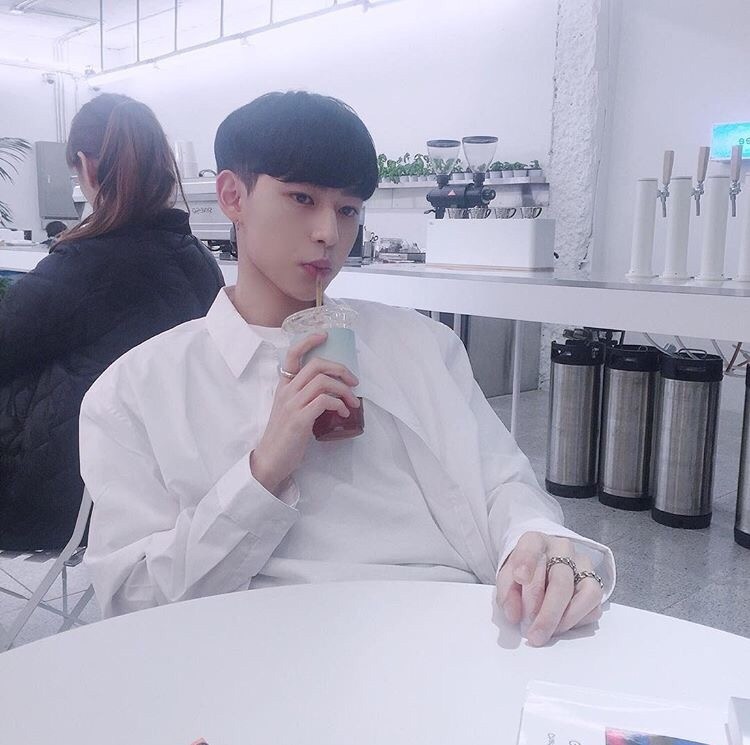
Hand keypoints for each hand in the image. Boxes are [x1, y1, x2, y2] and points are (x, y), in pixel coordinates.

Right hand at [250, 332, 359, 495]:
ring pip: (323, 381)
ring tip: (353, 401)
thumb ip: (304, 396)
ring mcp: (292, 404)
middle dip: (340, 369)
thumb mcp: (290, 409)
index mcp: (284, 387)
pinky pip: (324, 401)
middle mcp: (286, 391)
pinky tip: (343, 412)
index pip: (292, 354)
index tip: (324, 336)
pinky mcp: (299, 419)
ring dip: (344, 389)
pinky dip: (339, 404)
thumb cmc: (285, 436)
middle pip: (316, 365)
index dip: (308, 341)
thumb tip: (332, 390)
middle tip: (354, 381)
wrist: (271, 460)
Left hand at [496, 532, 602, 646]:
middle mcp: (562, 549)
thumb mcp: (507, 577)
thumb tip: (514, 615)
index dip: (526, 562)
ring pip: (586, 593)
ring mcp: (583, 564)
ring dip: (566, 619)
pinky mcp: (595, 583)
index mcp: (536, 541)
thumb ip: (507, 593)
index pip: (532, 546)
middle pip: (561, 580)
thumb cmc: (523, 572)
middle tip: (534, 635)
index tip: (520, 578)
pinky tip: (560, 626)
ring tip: (548, 633)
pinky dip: (577, 620)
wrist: (540, 566)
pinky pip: (594, 606)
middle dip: (547, 613)